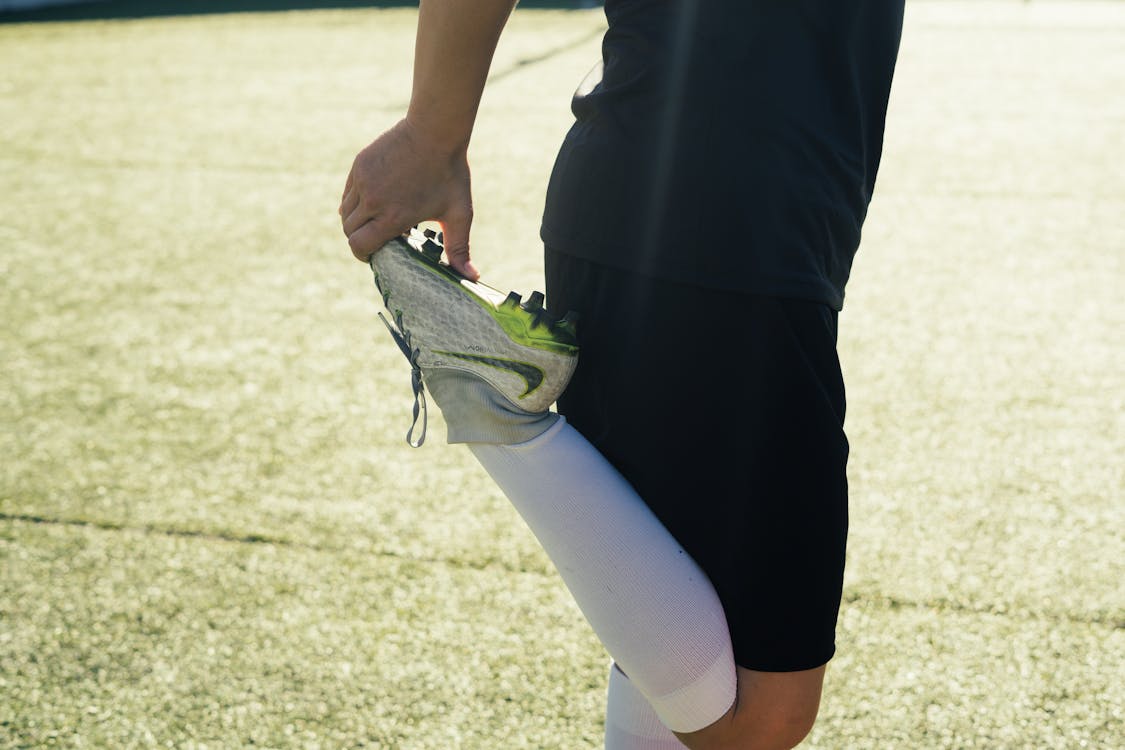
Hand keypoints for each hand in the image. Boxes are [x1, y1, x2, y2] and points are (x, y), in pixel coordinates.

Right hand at [339, 118, 478, 279]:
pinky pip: (348, 192)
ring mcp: (363, 181)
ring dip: (356, 221)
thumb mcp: (459, 213)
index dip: (363, 254)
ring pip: (345, 212)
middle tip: (377, 238)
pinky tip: (374, 201)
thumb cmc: (450, 173)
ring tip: (375, 220)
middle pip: (349, 231)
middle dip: (360, 239)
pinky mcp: (360, 165)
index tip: (374, 254)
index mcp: (392, 217)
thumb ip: (460, 247)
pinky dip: (355, 201)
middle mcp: (372, 200)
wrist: (435, 130)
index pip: (359, 246)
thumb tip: (472, 277)